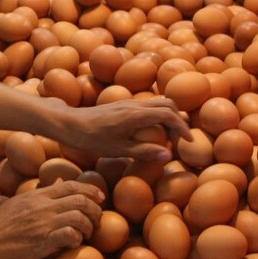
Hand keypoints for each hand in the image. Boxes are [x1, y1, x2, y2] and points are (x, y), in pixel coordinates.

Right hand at [0, 180, 104, 258]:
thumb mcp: (19, 203)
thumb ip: (40, 193)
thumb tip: (58, 181)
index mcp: (36, 195)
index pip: (71, 184)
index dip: (91, 190)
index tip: (100, 198)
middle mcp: (41, 206)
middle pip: (81, 199)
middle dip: (95, 210)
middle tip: (96, 222)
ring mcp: (42, 223)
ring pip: (79, 216)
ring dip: (89, 227)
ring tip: (86, 235)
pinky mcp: (41, 242)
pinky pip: (69, 235)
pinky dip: (77, 239)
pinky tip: (73, 244)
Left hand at [57, 97, 190, 162]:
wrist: (68, 123)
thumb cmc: (91, 139)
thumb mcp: (118, 150)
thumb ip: (144, 152)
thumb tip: (168, 156)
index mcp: (136, 115)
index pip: (168, 115)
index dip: (182, 127)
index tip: (189, 142)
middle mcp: (134, 104)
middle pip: (167, 104)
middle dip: (177, 120)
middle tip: (178, 140)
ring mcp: (127, 103)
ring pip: (157, 103)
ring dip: (167, 117)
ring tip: (166, 138)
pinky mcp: (121, 105)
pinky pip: (147, 106)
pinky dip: (156, 116)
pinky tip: (149, 133)